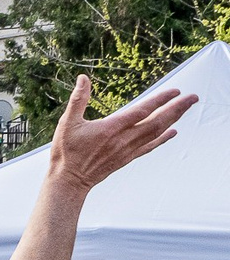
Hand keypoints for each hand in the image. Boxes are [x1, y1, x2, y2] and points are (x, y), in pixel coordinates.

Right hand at [44, 74, 195, 196]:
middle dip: (177, 108)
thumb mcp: (67, 123)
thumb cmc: (66, 152)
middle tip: (193, 97)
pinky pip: (149, 147)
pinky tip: (173, 132)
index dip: (160, 100)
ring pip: (156, 132)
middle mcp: (124, 139)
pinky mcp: (126, 158)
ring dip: (174, 119)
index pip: (142, 110)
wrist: (68, 181)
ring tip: (186, 108)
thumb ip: (78, 100)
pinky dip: (163, 139)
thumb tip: (83, 79)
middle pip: (157, 121)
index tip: (175, 91)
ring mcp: (127, 149)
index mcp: (112, 128)